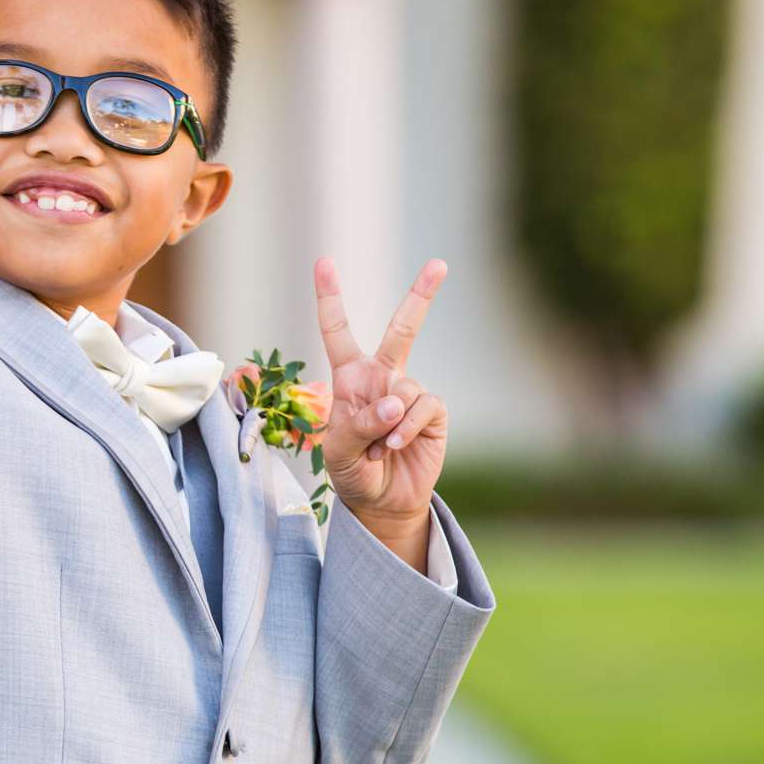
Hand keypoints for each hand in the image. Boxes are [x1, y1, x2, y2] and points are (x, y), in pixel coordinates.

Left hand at [312, 256, 450, 539]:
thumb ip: (360, 423)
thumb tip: (395, 402)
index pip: (338, 331)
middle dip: (421, 296)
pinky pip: (422, 408)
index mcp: (350, 378)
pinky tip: (395, 446)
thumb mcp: (339, 450)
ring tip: (377, 447)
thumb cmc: (352, 470)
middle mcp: (382, 377)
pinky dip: (406, 428)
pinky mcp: (432, 413)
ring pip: (404, 389)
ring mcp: (409, 393)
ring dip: (387, 423)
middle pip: (402, 330)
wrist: (382, 501)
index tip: (324, 262)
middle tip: (440, 264)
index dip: (330, 297)